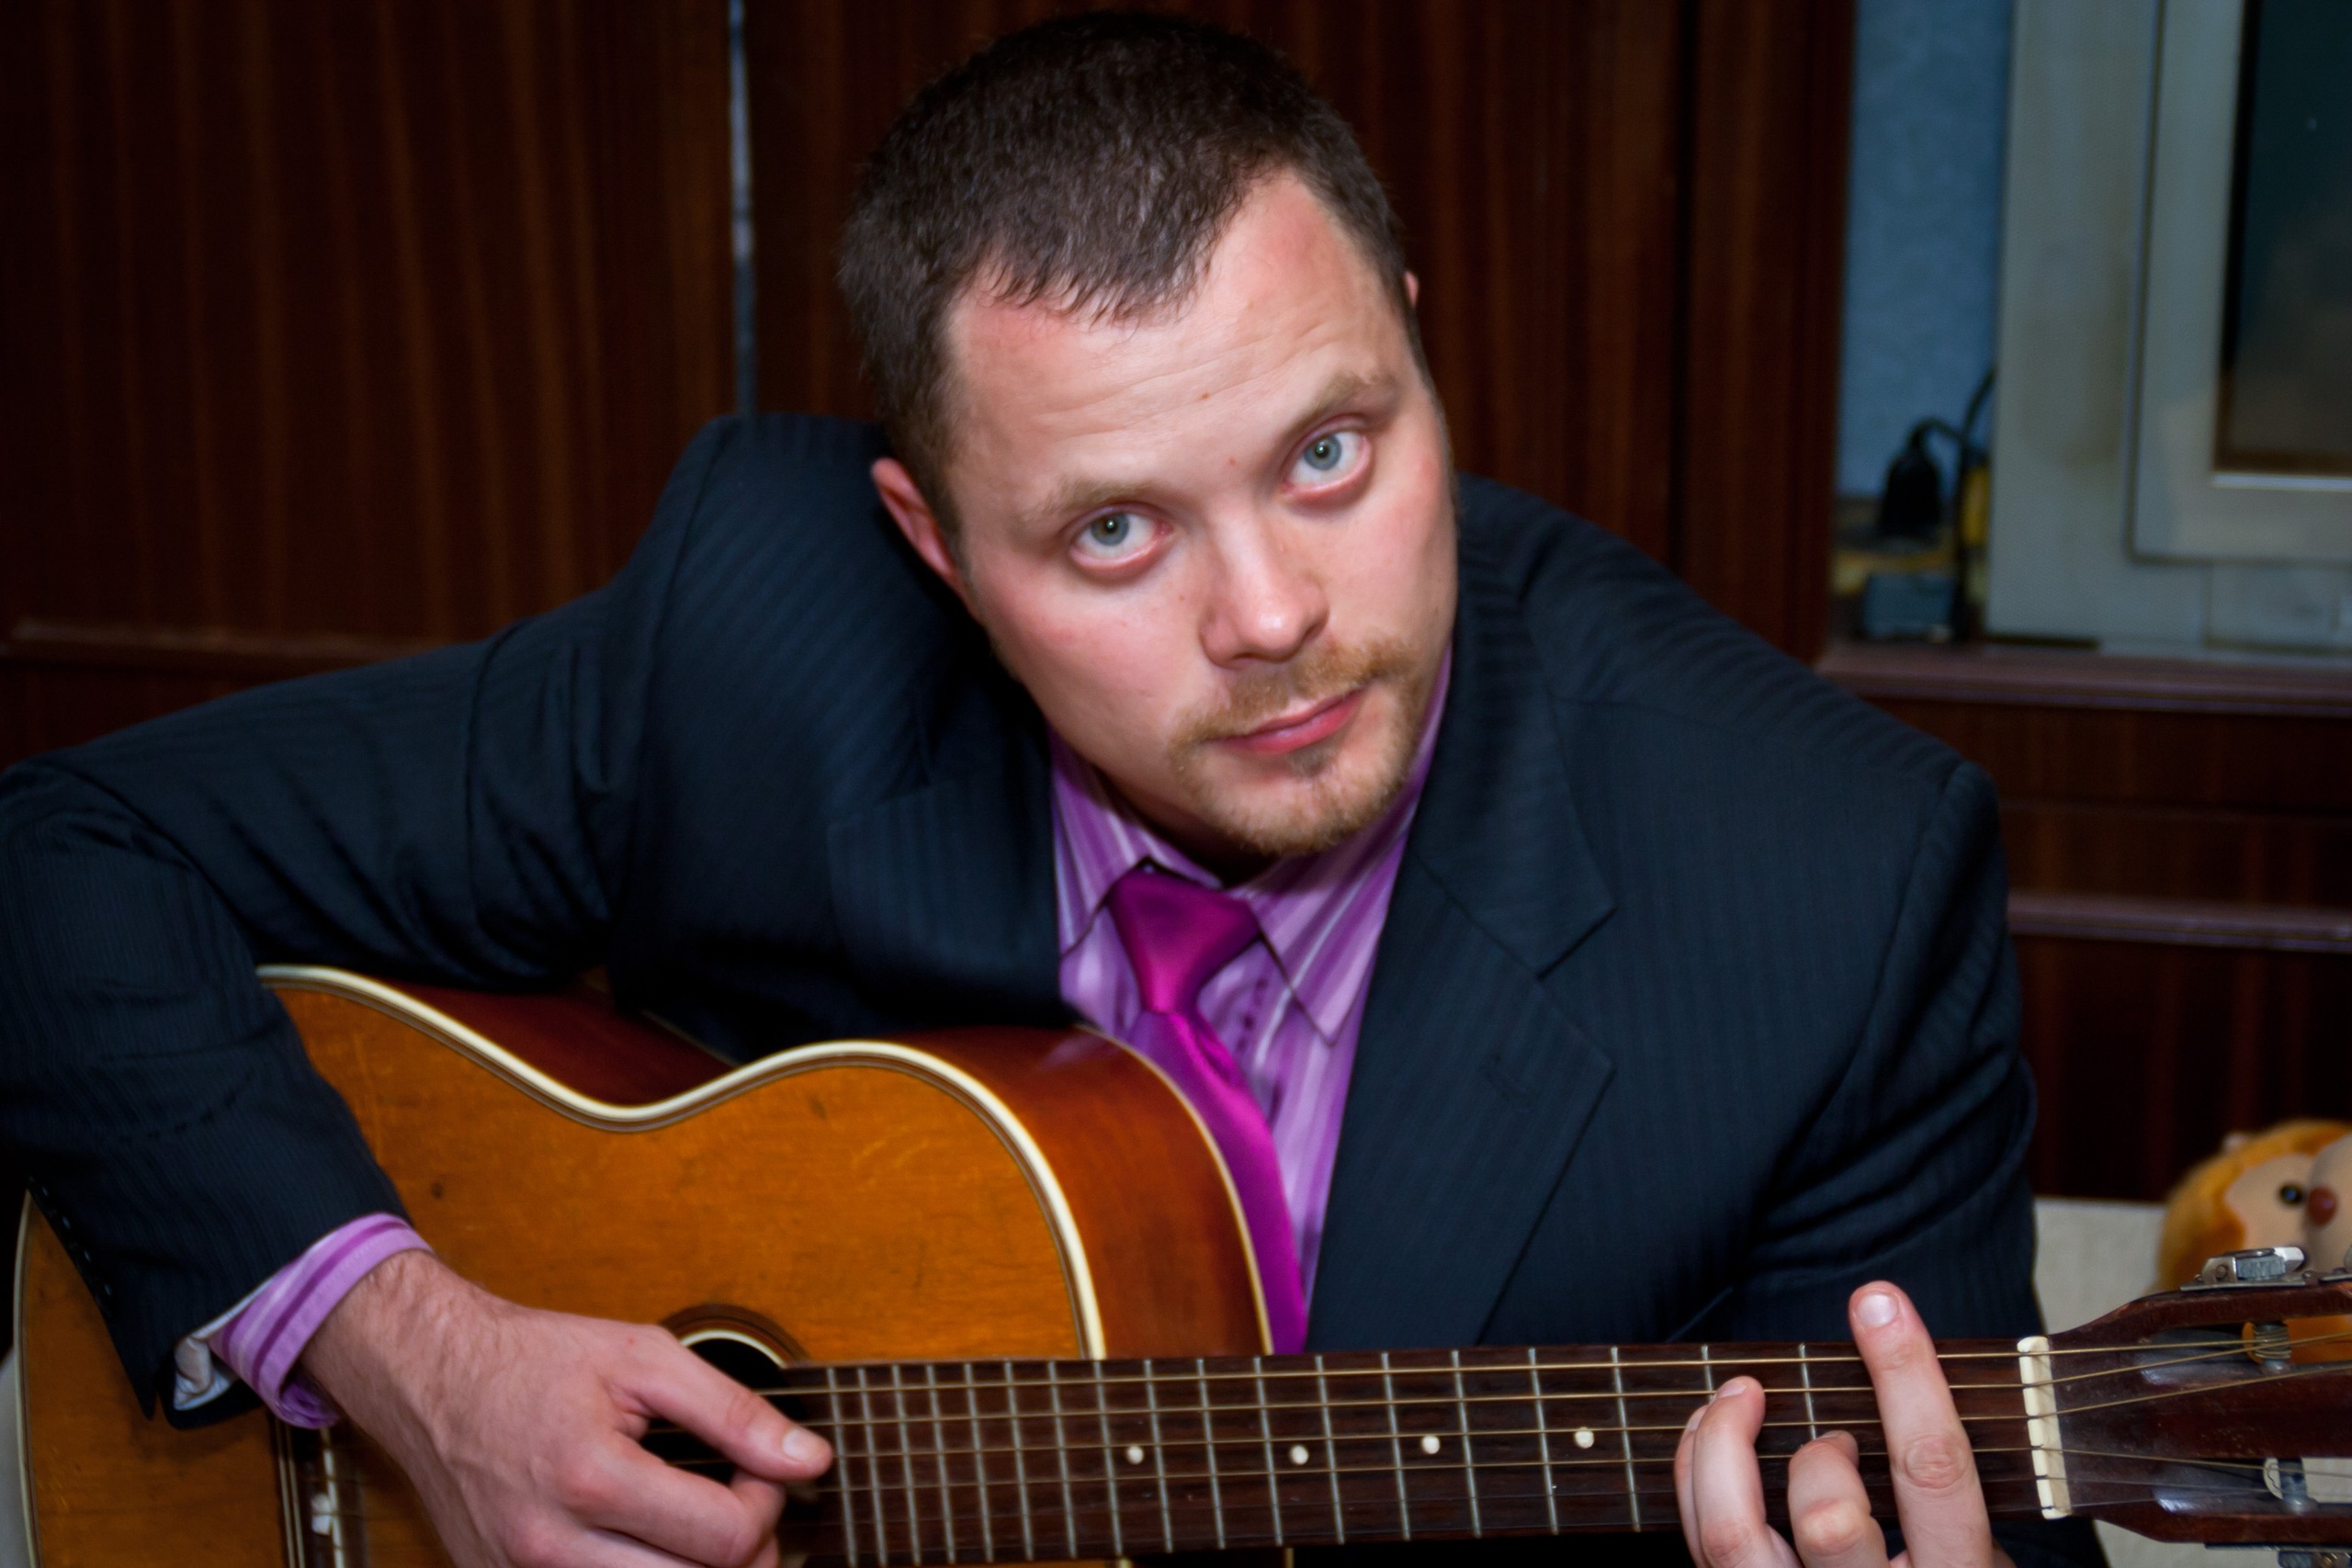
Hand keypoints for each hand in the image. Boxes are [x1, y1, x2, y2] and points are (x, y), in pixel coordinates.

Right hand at [301, 1251, 833, 1567]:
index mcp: (590, 1478)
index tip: (757, 1472)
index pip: (726, 1538)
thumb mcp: (645, 1358)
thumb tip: (810, 1461)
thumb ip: (734, 1413)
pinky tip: (649, 1544)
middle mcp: (548, 1547)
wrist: (431, 1379)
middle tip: (737, 1506)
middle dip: (742, 1552)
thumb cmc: (537, 1361)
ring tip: (699, 1528)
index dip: (767, 1505)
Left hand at [1673, 1282, 2013, 1567]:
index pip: (1931, 1469)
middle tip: (1825, 1431)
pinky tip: (1707, 1433)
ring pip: (1734, 1534)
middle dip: (1817, 1457)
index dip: (1905, 1377)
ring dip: (1725, 1446)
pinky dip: (1694, 1470)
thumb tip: (1892, 1370)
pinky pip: (1700, 1541)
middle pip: (1824, 1518)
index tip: (1879, 1302)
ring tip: (1741, 1400)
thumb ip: (1935, 1484)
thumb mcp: (1971, 1548)